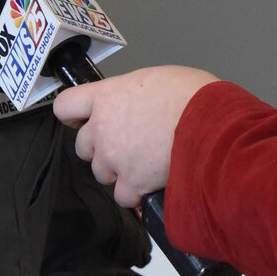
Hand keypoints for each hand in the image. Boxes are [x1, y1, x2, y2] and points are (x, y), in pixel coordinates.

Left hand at [53, 66, 219, 206]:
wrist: (211, 124)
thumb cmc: (193, 96)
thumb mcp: (157, 79)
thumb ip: (133, 95)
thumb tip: (137, 104)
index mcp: (107, 96)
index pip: (66, 105)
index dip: (73, 115)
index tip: (80, 120)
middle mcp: (103, 128)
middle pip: (83, 146)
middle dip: (101, 148)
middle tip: (126, 144)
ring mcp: (114, 157)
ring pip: (101, 173)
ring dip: (118, 171)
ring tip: (143, 164)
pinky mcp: (131, 183)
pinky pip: (122, 196)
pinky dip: (135, 194)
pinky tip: (150, 185)